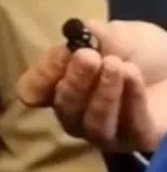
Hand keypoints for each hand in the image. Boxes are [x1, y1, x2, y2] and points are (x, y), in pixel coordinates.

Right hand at [17, 20, 166, 152]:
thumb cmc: (135, 47)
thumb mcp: (104, 33)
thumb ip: (83, 34)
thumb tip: (70, 33)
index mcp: (59, 85)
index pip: (32, 91)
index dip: (40, 77)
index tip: (60, 54)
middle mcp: (76, 113)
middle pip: (64, 108)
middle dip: (75, 82)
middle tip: (89, 56)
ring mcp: (105, 130)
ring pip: (94, 123)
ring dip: (103, 93)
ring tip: (117, 64)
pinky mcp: (138, 138)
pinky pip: (128, 125)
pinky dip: (130, 99)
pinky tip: (132, 75)